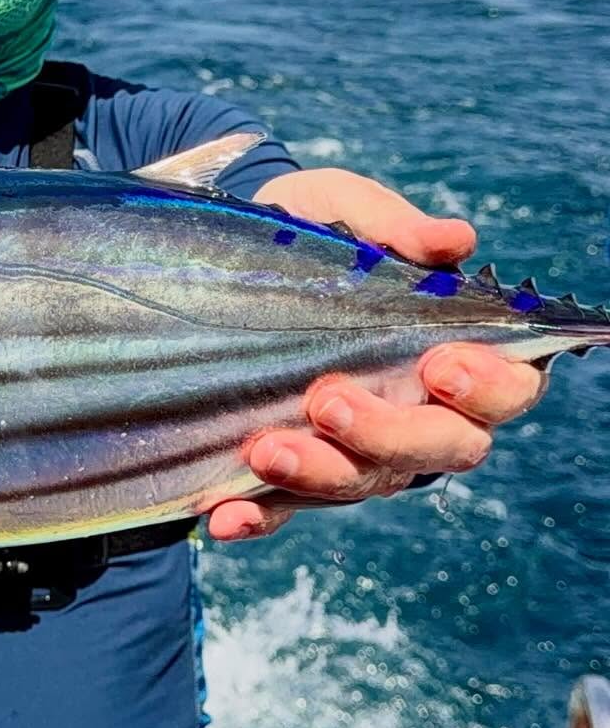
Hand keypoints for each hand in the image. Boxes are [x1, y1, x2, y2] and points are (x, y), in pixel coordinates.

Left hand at [206, 168, 546, 542]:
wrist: (234, 252)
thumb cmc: (314, 231)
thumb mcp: (341, 208)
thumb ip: (392, 225)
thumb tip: (452, 238)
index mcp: (456, 354)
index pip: (504, 390)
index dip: (486, 389)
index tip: (443, 367)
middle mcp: (418, 412)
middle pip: (438, 449)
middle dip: (388, 433)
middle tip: (330, 400)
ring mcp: (357, 448)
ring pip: (361, 482)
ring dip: (316, 474)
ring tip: (266, 449)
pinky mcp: (293, 469)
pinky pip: (283, 506)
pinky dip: (257, 516)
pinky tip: (223, 519)